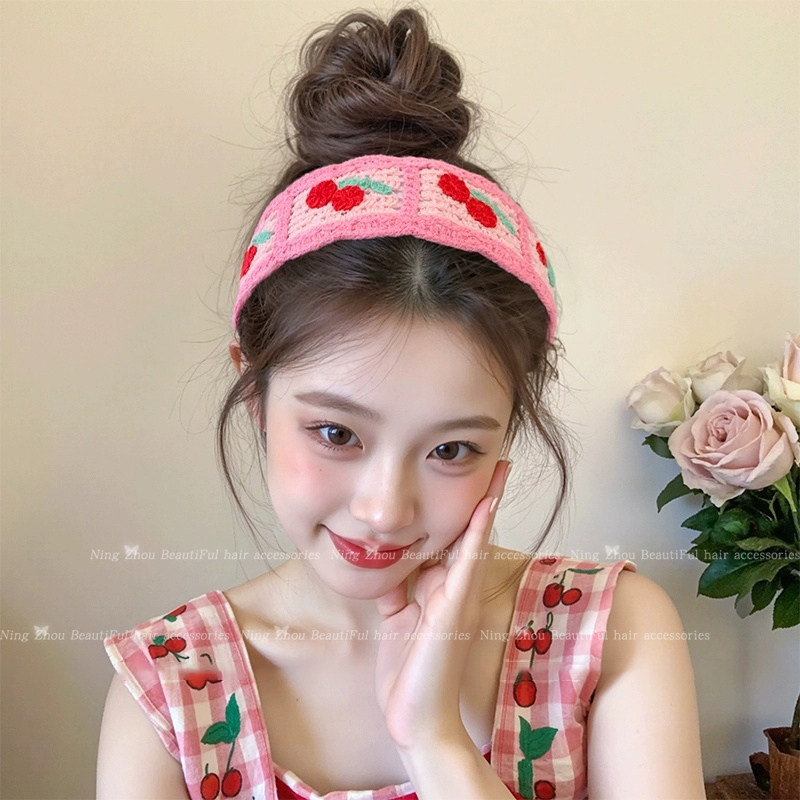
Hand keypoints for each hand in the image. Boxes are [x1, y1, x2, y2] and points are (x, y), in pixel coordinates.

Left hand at [373, 459, 511, 749]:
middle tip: (496, 459)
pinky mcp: (455, 607)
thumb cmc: (409, 674)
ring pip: (475, 540)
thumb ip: (398, 588)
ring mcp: (460, 597)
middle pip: (471, 533)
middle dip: (483, 496)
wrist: (418, 721)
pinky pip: (469, 563)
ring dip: (487, 503)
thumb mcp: (397, 620)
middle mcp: (457, 589)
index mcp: (443, 590)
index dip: (463, 508)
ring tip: (498, 469)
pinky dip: (477, 533)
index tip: (471, 477)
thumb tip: (389, 561)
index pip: (454, 540)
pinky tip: (484, 507)